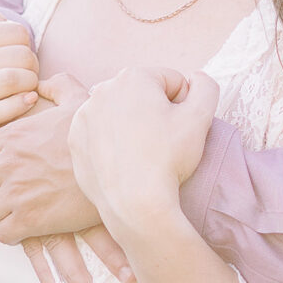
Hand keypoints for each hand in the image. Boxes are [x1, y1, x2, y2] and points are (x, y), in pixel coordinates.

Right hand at [0, 10, 37, 176]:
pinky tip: (27, 103)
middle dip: (31, 64)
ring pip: (11, 79)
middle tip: (28, 76)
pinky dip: (19, 105)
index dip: (23, 42)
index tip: (18, 56)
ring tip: (28, 90)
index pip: (11, 29)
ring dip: (30, 84)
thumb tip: (5, 19)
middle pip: (18, 54)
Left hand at [67, 66, 220, 243]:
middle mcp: (102, 90)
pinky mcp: (76, 140)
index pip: (171, 81)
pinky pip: (101, 133)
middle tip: (163, 142)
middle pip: (143, 94)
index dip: (184, 104)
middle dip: (156, 112)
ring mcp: (84, 116)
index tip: (180, 129)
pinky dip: (113, 142)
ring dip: (133, 125)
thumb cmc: (168, 158)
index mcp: (133, 77)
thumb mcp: (201, 117)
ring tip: (144, 153)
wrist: (133, 204)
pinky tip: (125, 160)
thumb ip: (206, 86)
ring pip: (120, 113)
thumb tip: (195, 78)